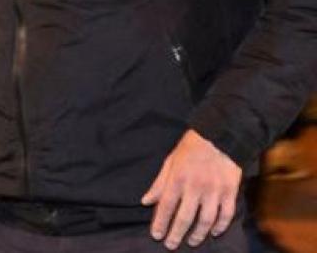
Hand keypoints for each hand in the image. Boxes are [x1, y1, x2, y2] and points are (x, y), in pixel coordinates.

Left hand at [141, 129, 242, 249]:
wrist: (220, 135)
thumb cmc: (191, 148)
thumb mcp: (170, 161)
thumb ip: (159, 183)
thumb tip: (146, 201)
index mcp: (178, 178)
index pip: (166, 206)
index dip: (160, 222)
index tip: (156, 235)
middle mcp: (195, 187)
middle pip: (185, 217)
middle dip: (176, 233)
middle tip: (171, 245)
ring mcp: (215, 190)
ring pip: (206, 220)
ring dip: (198, 234)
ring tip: (191, 242)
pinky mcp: (230, 191)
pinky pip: (226, 214)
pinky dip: (220, 226)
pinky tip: (214, 232)